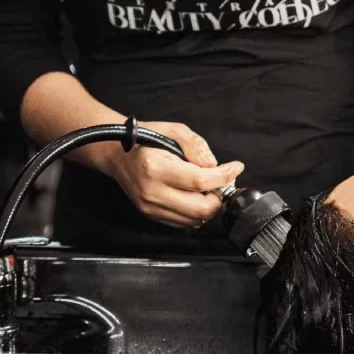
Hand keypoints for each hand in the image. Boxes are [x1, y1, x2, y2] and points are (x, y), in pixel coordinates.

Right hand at [106, 121, 244, 228]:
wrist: (117, 155)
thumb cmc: (146, 139)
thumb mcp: (173, 130)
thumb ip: (195, 145)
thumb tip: (214, 166)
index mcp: (156, 168)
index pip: (199, 181)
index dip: (223, 176)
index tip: (236, 167)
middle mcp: (152, 192)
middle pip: (200, 208)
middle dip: (220, 197)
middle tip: (225, 181)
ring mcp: (151, 208)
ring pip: (194, 219)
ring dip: (210, 206)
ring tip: (212, 187)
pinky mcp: (152, 216)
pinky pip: (183, 222)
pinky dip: (197, 212)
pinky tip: (198, 195)